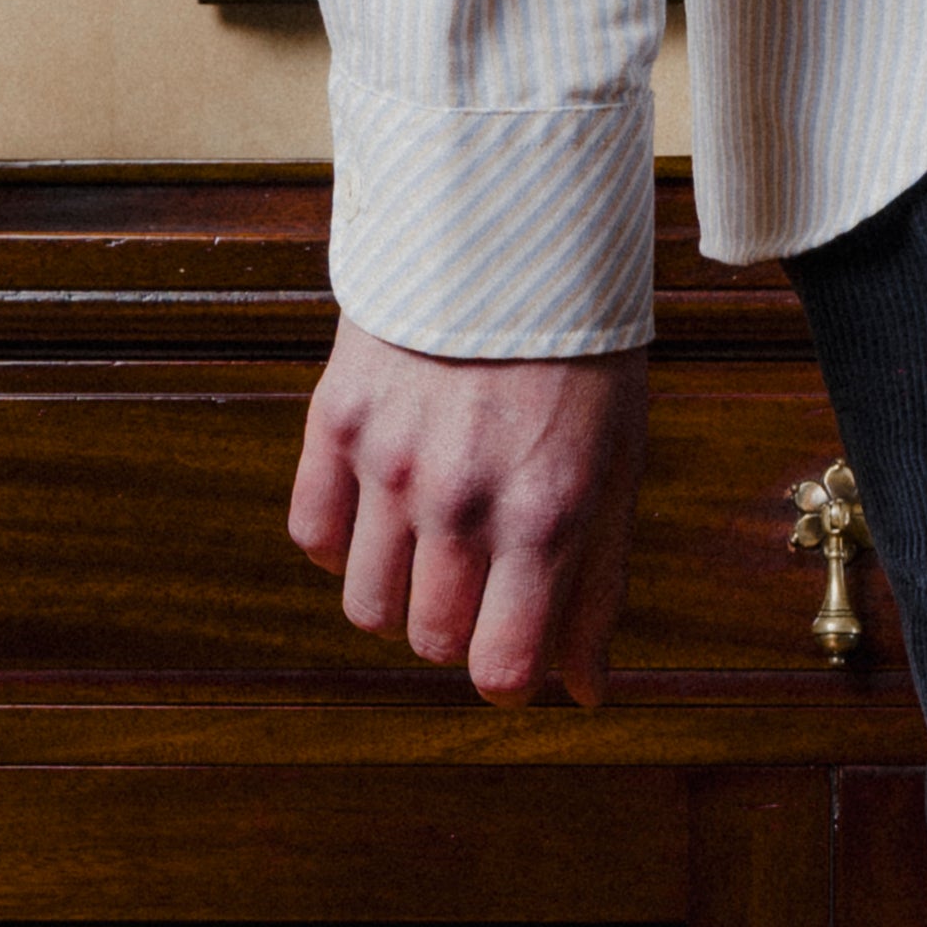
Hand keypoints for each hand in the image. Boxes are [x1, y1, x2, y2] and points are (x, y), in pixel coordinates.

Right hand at [288, 317, 650, 707]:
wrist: (508, 233)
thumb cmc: (579, 363)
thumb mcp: (615, 473)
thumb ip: (598, 589)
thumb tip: (585, 693)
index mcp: (545, 519)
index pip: (502, 669)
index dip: (508, 678)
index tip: (512, 652)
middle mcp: (460, 500)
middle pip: (429, 642)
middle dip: (456, 633)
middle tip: (478, 584)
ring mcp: (389, 462)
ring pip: (364, 605)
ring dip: (396, 597)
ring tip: (428, 548)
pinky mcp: (336, 420)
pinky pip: (311, 536)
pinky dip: (340, 544)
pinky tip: (378, 514)